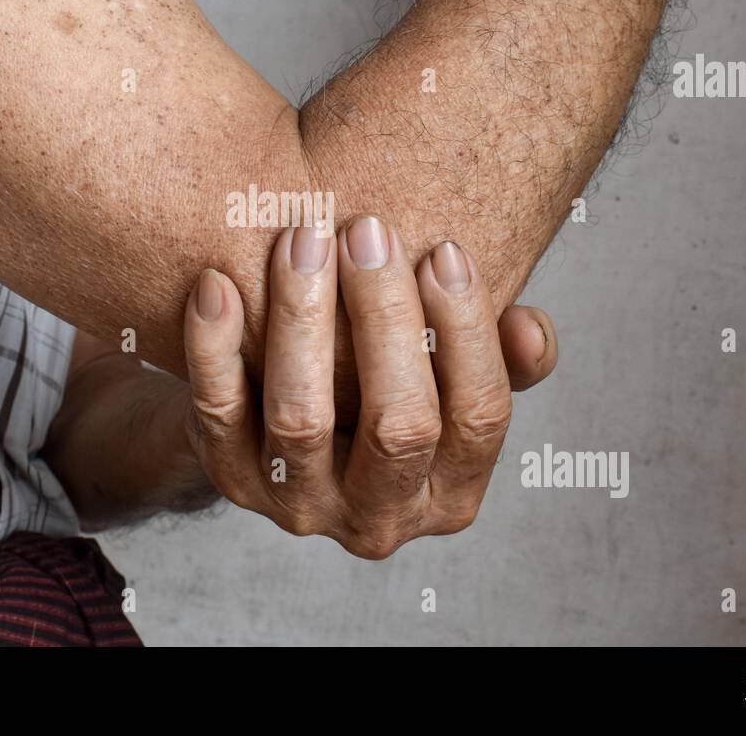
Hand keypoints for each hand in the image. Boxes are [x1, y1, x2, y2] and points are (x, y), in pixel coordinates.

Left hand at [182, 215, 556, 558]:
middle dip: (386, 317)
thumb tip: (530, 330)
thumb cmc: (384, 380)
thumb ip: (497, 354)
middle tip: (367, 228)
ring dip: (303, 318)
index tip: (444, 248)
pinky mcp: (231, 481)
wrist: (275, 423)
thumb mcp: (446, 375)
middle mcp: (380, 517)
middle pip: (400, 426)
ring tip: (303, 236)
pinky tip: (217, 283)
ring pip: (303, 421)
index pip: (478, 418)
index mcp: (450, 493)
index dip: (467, 331)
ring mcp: (300, 506)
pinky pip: (218, 414)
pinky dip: (215, 347)